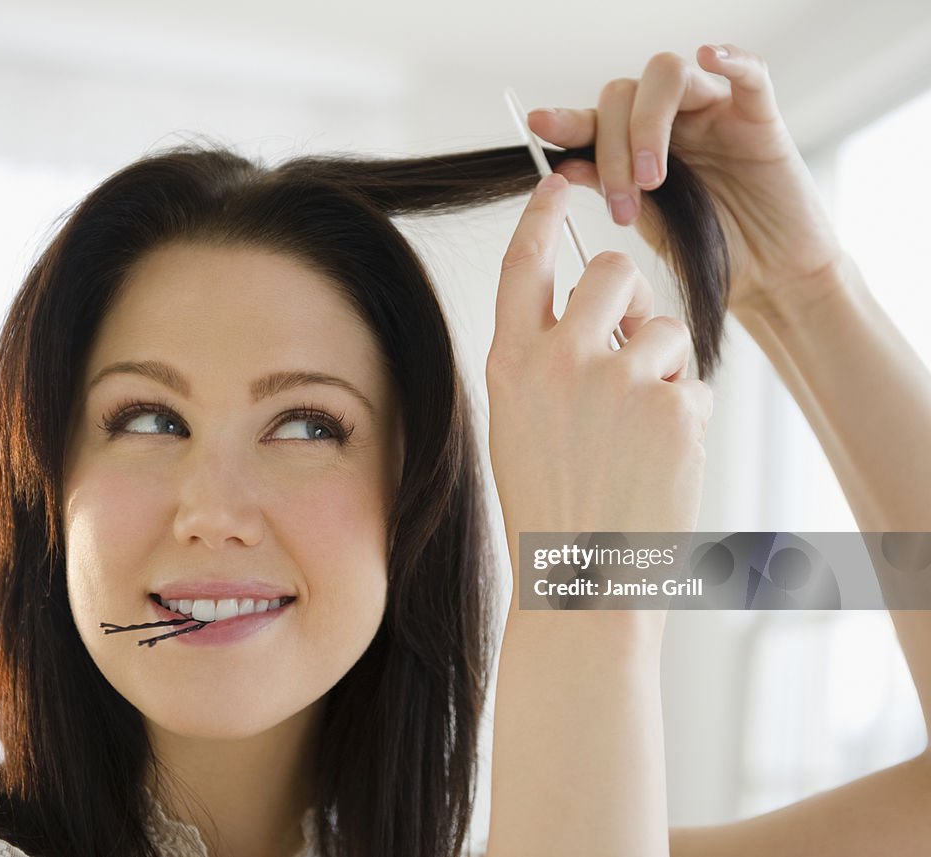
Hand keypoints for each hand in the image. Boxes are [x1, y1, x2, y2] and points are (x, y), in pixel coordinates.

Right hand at [486, 173, 712, 585]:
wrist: (582, 579)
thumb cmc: (549, 505)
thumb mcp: (519, 422)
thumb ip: (545, 357)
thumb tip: (604, 310)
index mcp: (511, 362)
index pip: (525, 262)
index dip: (543, 214)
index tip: (559, 181)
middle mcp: (559, 359)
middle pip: (611, 270)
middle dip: (626, 296)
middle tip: (626, 339)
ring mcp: (617, 379)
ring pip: (662, 325)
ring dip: (658, 366)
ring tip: (638, 429)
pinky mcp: (672, 405)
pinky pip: (692, 380)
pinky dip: (682, 413)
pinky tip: (658, 457)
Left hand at [529, 44, 844, 315]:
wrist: (766, 278)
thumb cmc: (708, 251)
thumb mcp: (647, 224)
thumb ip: (611, 189)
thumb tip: (566, 167)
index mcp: (635, 146)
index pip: (596, 118)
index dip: (567, 119)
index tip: (541, 125)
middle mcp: (670, 122)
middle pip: (624, 94)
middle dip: (613, 148)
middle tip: (623, 203)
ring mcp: (713, 114)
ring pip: (668, 77)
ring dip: (649, 125)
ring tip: (653, 181)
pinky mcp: (758, 119)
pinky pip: (749, 74)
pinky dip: (731, 58)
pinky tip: (711, 57)